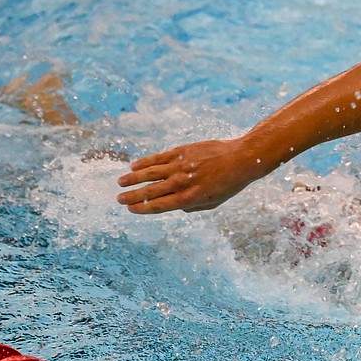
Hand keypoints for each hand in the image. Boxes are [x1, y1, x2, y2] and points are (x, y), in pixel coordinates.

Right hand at [116, 138, 261, 213]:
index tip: (130, 209)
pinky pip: (158, 157)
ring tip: (121, 182)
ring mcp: (180, 166)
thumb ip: (192, 207)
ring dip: (133, 178)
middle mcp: (181, 183)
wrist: (241, 159)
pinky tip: (134, 165)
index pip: (158, 205)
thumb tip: (176, 206)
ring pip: (150, 173)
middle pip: (150, 191)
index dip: (142, 208)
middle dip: (132, 196)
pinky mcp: (181, 151)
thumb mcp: (213, 203)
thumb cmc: (229, 184)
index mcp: (189, 198)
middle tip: (119, 199)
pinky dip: (145, 162)